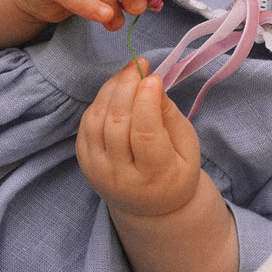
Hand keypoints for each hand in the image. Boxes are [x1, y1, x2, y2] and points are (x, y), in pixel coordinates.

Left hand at [77, 58, 202, 217]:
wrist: (151, 206)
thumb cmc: (175, 171)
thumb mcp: (187, 146)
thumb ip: (170, 115)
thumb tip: (152, 82)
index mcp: (154, 176)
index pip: (145, 135)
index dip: (146, 101)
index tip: (153, 77)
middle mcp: (121, 177)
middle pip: (117, 125)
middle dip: (127, 87)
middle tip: (139, 65)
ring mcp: (97, 170)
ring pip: (97, 121)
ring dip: (111, 90)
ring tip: (128, 73)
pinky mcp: (84, 161)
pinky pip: (86, 124)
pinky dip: (100, 101)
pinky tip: (115, 90)